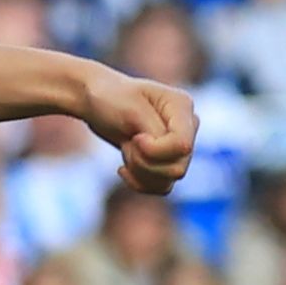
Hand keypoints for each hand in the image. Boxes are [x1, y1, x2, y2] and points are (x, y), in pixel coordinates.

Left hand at [85, 67, 201, 194]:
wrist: (97, 102)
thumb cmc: (110, 98)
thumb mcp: (130, 109)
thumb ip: (155, 131)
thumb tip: (175, 152)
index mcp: (182, 106)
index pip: (182, 145)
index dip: (155, 150)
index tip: (134, 138)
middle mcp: (188, 126)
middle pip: (178, 166)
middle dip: (144, 162)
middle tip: (127, 143)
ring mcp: (179, 145)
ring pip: (170, 179)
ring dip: (140, 171)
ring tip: (125, 151)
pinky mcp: (168, 160)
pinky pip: (162, 186)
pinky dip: (140, 182)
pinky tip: (123, 169)